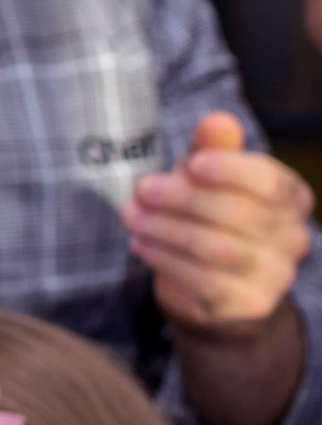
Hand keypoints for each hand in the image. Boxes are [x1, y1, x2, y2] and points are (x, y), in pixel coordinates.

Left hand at [123, 112, 315, 336]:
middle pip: (237, 214)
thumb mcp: (205, 176)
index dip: (232, 171)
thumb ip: (211, 150)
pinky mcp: (248, 304)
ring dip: (164, 229)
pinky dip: (165, 258)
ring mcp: (276, 276)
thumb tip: (218, 120)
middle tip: (141, 189)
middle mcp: (293, 238)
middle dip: (181, 199)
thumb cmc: (207, 214)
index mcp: (290, 198)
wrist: (210, 282)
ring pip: (215, 249)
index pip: (271, 183)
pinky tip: (140, 243)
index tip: (193, 164)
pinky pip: (203, 280)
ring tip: (131, 215)